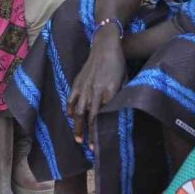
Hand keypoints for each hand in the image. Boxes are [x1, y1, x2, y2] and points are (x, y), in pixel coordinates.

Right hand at [68, 25, 125, 145]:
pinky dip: (70, 109)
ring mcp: (84, 86)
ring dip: (77, 126)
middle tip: (88, 148)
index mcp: (109, 92)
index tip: (99, 145)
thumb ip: (120, 97)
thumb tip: (119, 114)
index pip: (102, 118)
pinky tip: (72, 117)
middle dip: (88, 135)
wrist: (105, 45)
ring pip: (79, 111)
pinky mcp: (77, 81)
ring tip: (78, 138)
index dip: (99, 133)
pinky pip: (71, 98)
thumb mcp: (124, 81)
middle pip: (89, 118)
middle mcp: (95, 91)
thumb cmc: (118, 64)